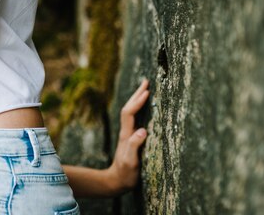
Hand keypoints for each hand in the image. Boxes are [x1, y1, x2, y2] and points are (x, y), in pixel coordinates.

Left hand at [107, 78, 148, 192]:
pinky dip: (139, 109)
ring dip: (137, 99)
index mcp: (126, 135)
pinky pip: (134, 118)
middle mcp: (126, 132)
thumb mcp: (131, 162)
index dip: (137, 102)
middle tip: (146, 81)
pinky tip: (144, 108)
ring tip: (145, 89)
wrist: (116, 181)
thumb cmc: (126, 174)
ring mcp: (128, 134)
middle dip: (137, 94)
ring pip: (131, 112)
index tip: (147, 92)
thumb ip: (135, 146)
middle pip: (129, 108)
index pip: (130, 113)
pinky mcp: (131, 139)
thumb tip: (143, 130)